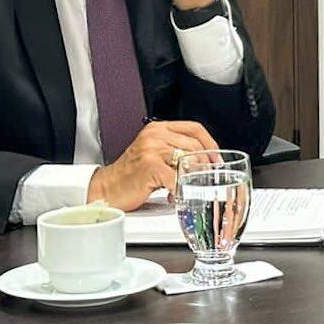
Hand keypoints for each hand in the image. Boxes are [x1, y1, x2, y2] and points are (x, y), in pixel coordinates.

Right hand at [86, 120, 219, 210]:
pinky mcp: (150, 166)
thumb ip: (176, 151)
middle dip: (204, 165)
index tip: (217, 159)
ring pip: (188, 160)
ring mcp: (152, 149)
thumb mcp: (154, 154)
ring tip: (186, 187)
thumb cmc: (131, 174)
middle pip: (195, 145)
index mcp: (159, 128)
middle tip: (205, 179)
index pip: (195, 128)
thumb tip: (206, 161)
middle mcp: (155, 135)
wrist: (106, 188)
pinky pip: (176, 178)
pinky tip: (173, 195)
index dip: (211, 143)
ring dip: (192, 178)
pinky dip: (179, 190)